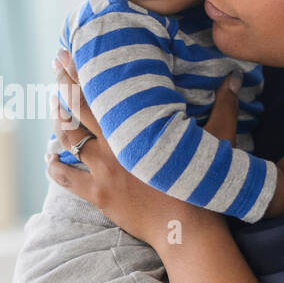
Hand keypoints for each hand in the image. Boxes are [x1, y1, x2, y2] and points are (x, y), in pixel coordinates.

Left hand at [47, 49, 236, 247]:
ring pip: (69, 141)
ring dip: (57, 121)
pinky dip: (55, 168)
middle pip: (79, 109)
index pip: (102, 92)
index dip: (82, 72)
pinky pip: (68, 180)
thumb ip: (224, 105)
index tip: (69, 54)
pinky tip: (48, 159)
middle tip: (55, 66)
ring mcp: (103, 172)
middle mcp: (114, 146)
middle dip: (64, 84)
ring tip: (52, 104)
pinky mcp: (100, 196)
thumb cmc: (204, 183)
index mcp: (138, 128)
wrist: (188, 228)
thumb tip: (235, 76)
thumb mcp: (219, 139)